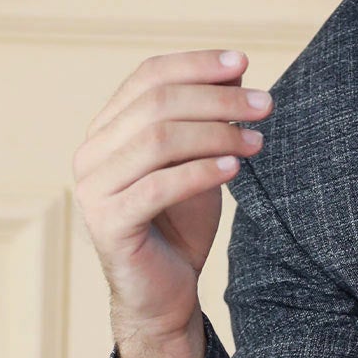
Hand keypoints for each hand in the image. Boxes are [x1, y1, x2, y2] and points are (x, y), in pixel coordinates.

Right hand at [73, 47, 271, 343]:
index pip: (148, 76)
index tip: (244, 63)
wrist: (165, 294)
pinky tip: (234, 169)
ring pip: (157, 141)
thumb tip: (238, 69)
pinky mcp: (108, 224)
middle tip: (265, 105)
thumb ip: (207, 120)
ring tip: (257, 141)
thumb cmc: (180, 225)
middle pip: (156, 104)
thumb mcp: (199, 162)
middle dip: (217, 99)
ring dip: (216, 134)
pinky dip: (200, 173)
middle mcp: (91, 153)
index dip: (196, 64)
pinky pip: (157, 187)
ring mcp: (94, 189)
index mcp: (107, 129)